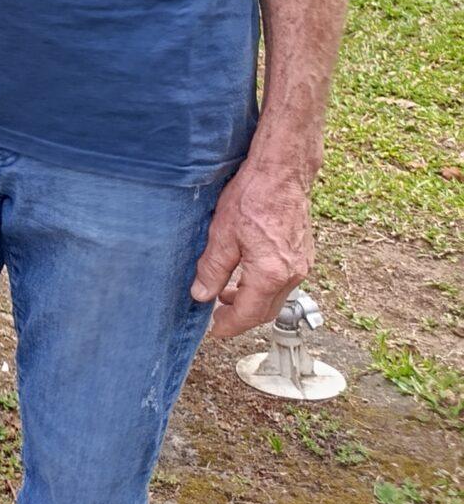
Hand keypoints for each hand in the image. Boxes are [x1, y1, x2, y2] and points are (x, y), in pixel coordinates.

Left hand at [191, 159, 316, 339]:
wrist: (282, 172)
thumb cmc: (252, 196)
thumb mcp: (222, 233)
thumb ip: (212, 268)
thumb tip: (200, 295)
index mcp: (270, 274)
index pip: (249, 314)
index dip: (229, 326)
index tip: (214, 331)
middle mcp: (292, 274)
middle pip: (266, 311)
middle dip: (241, 317)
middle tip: (217, 315)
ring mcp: (302, 265)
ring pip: (276, 297)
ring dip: (252, 300)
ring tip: (225, 292)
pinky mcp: (303, 254)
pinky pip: (283, 281)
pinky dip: (264, 286)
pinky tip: (246, 273)